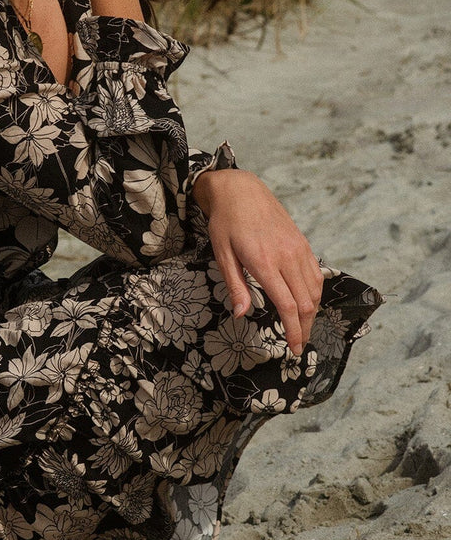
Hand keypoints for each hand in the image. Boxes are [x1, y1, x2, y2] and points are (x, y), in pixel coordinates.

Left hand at [192, 169, 323, 354]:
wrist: (241, 190)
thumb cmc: (226, 223)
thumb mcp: (222, 254)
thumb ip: (235, 286)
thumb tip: (242, 315)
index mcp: (265, 263)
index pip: (288, 306)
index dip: (294, 331)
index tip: (294, 349)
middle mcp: (287, 257)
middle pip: (306, 303)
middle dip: (305, 328)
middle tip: (298, 346)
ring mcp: (298, 249)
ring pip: (315, 290)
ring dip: (312, 314)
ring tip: (302, 328)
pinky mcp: (303, 243)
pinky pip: (316, 274)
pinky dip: (315, 293)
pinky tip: (308, 303)